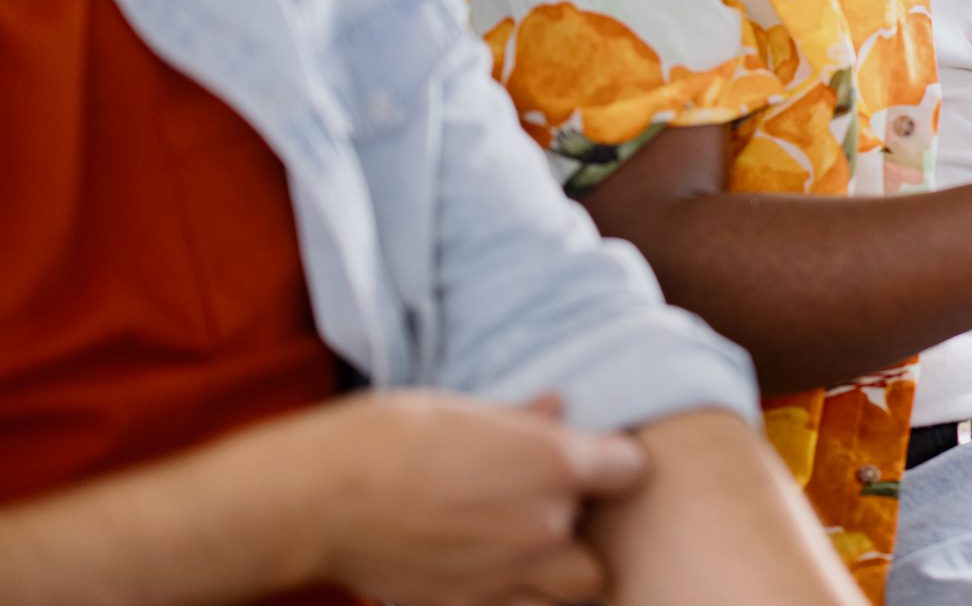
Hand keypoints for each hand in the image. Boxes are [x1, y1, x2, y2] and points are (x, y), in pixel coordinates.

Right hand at [276, 390, 648, 604]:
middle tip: (542, 515)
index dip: (614, 467)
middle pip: (600, 553)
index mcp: (554, 465)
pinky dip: (506, 599)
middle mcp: (544, 529)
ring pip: (564, 594)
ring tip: (513, 552)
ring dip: (549, 577)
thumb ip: (523, 418)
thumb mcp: (465, 408)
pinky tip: (476, 574)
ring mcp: (507, 578)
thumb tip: (557, 407)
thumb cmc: (388, 436)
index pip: (631, 471)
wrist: (318, 499)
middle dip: (578, 538)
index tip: (594, 463)